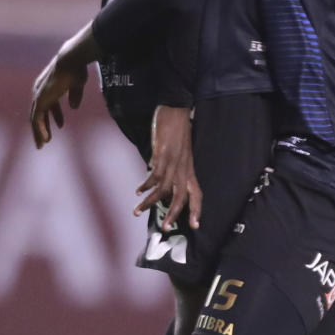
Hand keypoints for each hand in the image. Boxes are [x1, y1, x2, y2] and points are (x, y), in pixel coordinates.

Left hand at [29, 24, 97, 146]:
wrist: (71, 60)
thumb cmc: (76, 68)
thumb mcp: (77, 85)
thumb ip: (75, 96)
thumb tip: (73, 108)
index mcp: (47, 86)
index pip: (48, 104)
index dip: (55, 115)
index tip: (61, 126)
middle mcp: (39, 91)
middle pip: (39, 113)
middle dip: (43, 126)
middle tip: (46, 139)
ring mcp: (38, 96)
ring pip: (35, 118)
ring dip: (39, 132)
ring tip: (42, 144)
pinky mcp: (40, 101)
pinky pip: (37, 119)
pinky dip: (39, 130)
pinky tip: (44, 139)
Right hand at [134, 105, 202, 230]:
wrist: (177, 107)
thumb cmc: (177, 128)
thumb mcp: (178, 151)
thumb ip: (171, 166)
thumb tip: (154, 174)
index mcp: (189, 169)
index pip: (197, 194)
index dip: (197, 210)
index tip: (195, 226)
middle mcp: (184, 168)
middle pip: (181, 197)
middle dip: (174, 214)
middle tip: (166, 228)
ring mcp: (173, 162)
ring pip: (164, 190)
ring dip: (150, 202)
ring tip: (137, 211)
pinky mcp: (163, 154)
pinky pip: (154, 175)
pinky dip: (145, 185)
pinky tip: (138, 190)